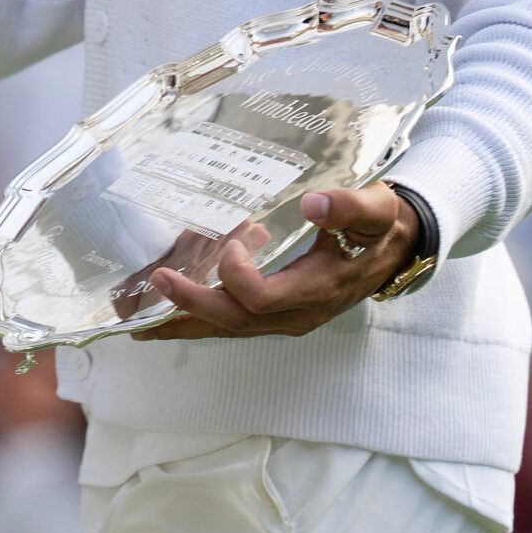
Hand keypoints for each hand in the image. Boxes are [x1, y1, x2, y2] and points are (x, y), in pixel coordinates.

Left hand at [139, 184, 419, 341]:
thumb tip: (314, 203)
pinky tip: (167, 312)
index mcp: (318, 289)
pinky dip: (199, 317)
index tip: (236, 235)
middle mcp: (297, 314)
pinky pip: (232, 323)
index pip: (262, 297)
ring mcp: (285, 318)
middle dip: (191, 304)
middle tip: (155, 280)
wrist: (395, 250)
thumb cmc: (380, 227)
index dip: (238, 272)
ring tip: (137, 320)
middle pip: (235, 320)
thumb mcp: (375, 211)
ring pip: (228, 329)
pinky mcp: (276, 314)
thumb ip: (349, 207)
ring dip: (184, 322)